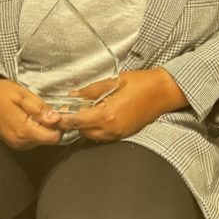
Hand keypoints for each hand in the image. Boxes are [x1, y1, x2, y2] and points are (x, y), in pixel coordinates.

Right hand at [0, 77, 62, 149]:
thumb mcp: (22, 95)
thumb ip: (40, 108)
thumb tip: (57, 119)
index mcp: (23, 131)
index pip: (53, 138)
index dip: (61, 126)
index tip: (63, 113)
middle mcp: (20, 142)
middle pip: (48, 140)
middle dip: (53, 126)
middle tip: (52, 108)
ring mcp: (15, 144)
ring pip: (40, 140)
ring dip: (44, 128)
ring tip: (40, 111)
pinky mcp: (12, 142)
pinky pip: (31, 139)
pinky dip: (36, 129)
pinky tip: (32, 116)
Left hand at [57, 69, 186, 142]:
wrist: (165, 91)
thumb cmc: (142, 82)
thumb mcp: (115, 81)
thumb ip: (92, 90)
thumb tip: (73, 95)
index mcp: (108, 114)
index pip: (78, 121)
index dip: (64, 119)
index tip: (53, 116)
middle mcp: (111, 129)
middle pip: (83, 131)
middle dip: (74, 122)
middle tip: (69, 109)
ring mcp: (118, 134)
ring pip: (92, 136)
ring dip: (85, 126)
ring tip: (83, 112)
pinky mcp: (124, 134)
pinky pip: (103, 136)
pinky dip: (96, 129)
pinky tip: (97, 116)